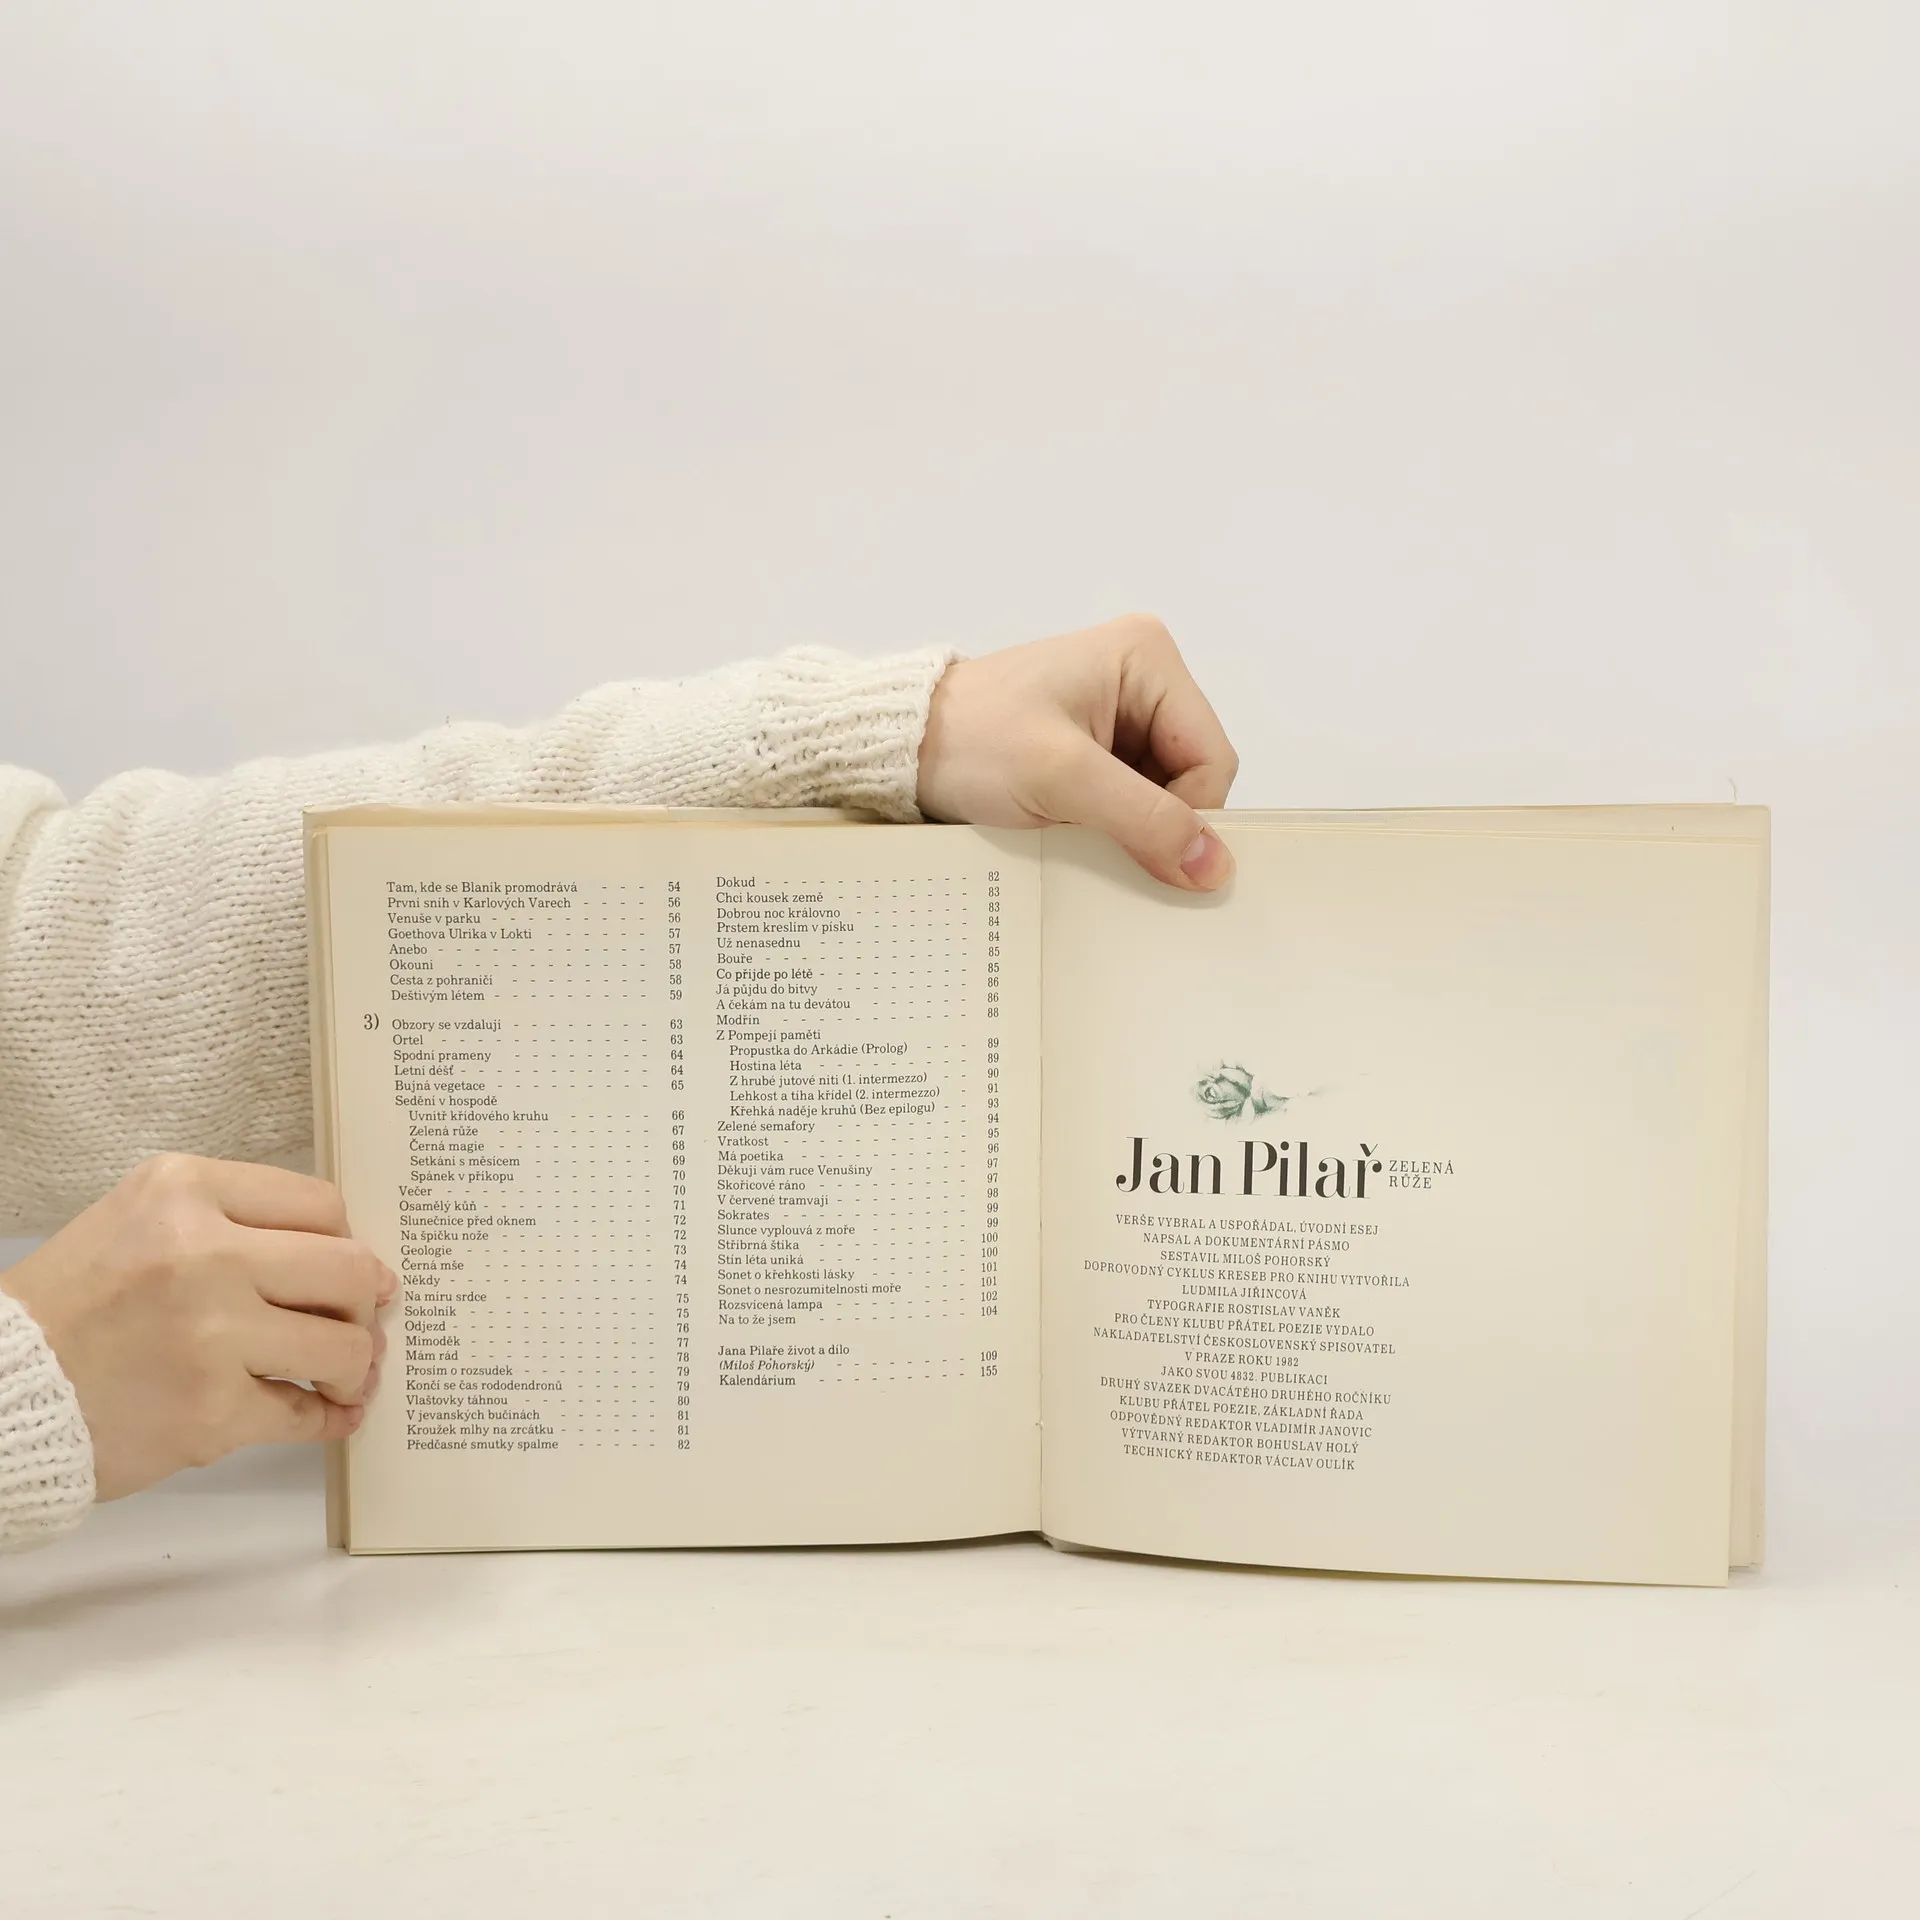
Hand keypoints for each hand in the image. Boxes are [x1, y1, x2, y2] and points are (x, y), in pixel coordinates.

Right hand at [1, 1155, 391, 1500]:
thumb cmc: (72, 1309)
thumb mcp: (140, 1222)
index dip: (346, 1242)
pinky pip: (308, 1414)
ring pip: (343, 1346)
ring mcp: (212, 1335)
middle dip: (365, 1302)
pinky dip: (330, 1417)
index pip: (321, 1205)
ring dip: (353, 1365)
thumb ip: (232, 1223)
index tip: (349, 1268)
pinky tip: (330, 1413)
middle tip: (357, 1322)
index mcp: (184, 1192)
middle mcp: (204, 1253)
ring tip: (340, 1375)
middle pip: (349, 1270)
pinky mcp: (212, 1411)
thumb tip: (341, 1255)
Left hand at [916, 614, 1239, 888]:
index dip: (1189, 814)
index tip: (1148, 850)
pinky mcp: (1096, 749)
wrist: (904, 750)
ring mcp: (1120, 716)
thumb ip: (1145, 820)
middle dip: (1156, 819)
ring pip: (1164, 797)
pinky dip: (1111, 827)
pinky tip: (1072, 827)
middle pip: (1193, 778)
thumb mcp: (1062, 779)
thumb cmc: (969, 739)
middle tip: (1100, 835)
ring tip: (1077, 826)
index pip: (1212, 757)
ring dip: (1130, 827)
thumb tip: (1211, 863)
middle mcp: (1142, 679)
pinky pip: (1131, 802)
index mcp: (1147, 659)